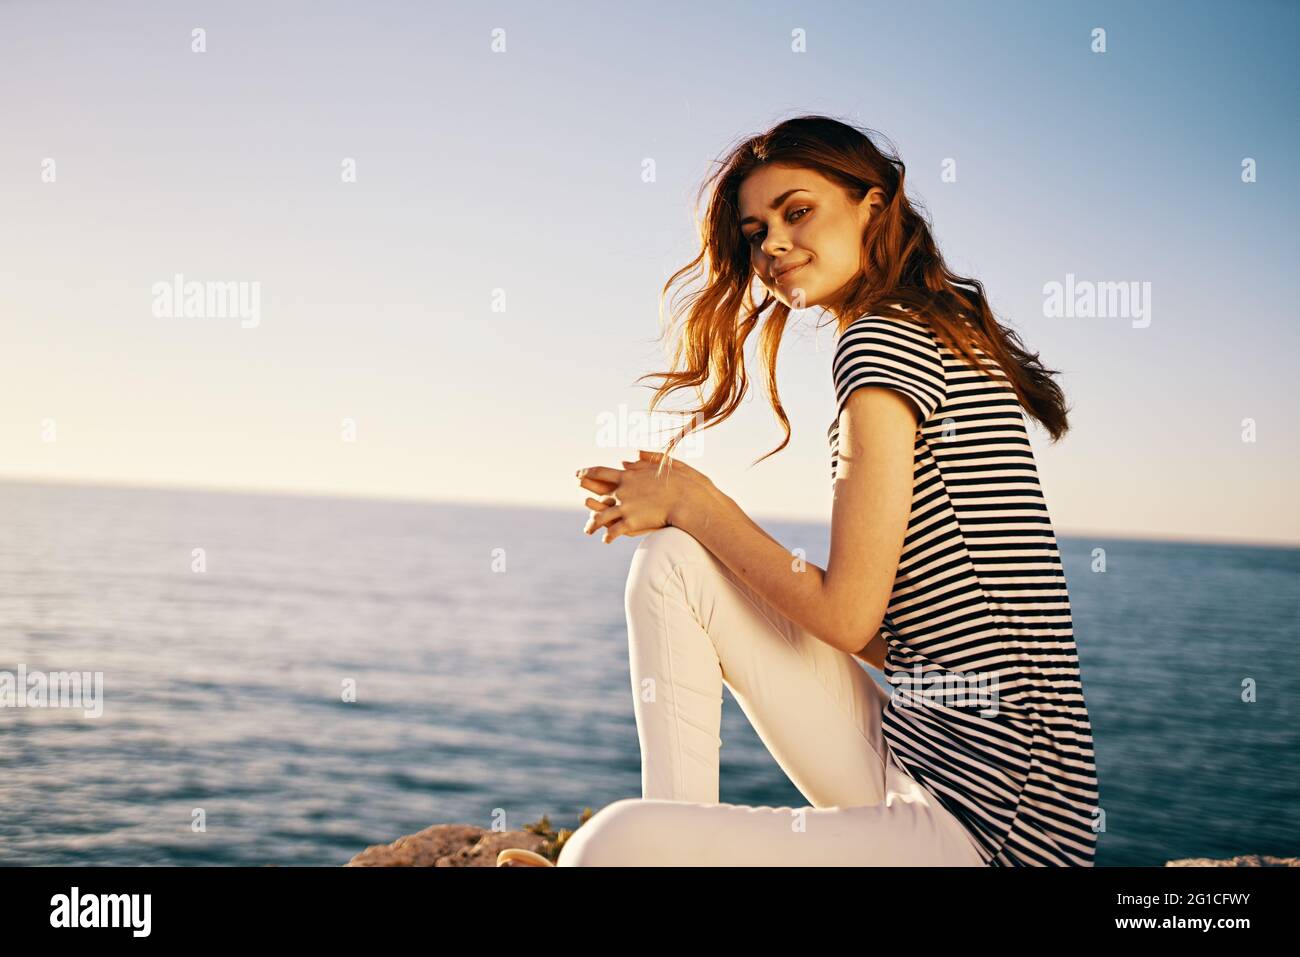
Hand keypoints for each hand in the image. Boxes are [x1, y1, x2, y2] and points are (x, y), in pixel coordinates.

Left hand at [575, 449, 711, 542]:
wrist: (686, 499)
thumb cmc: (679, 481)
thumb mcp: (660, 465)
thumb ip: (640, 461)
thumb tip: (625, 459)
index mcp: (627, 476)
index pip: (600, 472)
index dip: (588, 473)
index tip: (578, 475)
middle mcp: (621, 491)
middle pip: (598, 496)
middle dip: (590, 500)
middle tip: (584, 502)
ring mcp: (625, 508)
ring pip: (601, 517)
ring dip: (593, 524)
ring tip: (588, 530)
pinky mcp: (631, 523)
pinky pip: (614, 531)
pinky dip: (608, 536)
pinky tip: (606, 540)